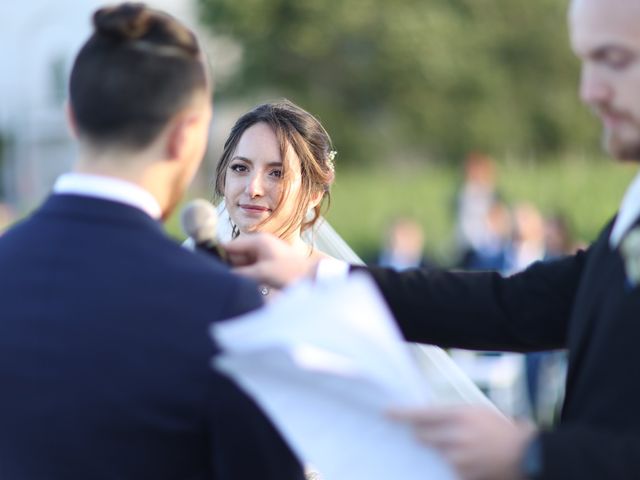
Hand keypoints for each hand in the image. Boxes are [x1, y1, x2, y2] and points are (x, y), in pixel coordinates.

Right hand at [223, 233, 319, 288]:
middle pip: (235, 255)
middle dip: (229, 267)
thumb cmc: (290, 272)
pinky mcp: (267, 264)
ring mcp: (263, 254)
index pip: (230, 245)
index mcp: (257, 240)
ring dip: (239, 274)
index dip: (219, 255)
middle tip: (223, 280)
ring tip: (239, 284)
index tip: (210, 267)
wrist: (313, 278)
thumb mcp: (262, 273)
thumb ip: (241, 274)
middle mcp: (259, 244)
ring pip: (242, 264)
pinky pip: (250, 269)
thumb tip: (223, 276)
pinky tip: (247, 285)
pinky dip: (247, 277)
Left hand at [388, 405, 536, 479]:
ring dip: (436, 452)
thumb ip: (450, 415)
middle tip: (419, 436)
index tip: (386, 414)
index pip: (423, 413)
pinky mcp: (464, 474)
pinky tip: (459, 460)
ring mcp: (460, 458)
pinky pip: (444, 470)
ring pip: (433, 455)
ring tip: (453, 449)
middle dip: (420, 437)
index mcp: (460, 415)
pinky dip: (445, 466)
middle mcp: (457, 436)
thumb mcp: (475, 411)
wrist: (526, 453)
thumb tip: (425, 419)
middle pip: (422, 437)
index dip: (402, 414)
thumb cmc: (498, 428)